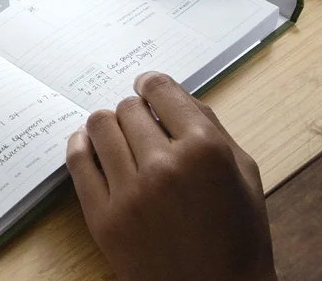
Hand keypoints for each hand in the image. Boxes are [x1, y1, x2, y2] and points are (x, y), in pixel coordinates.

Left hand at [66, 72, 275, 280]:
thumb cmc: (237, 237)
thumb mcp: (244, 173)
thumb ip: (212, 127)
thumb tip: (177, 96)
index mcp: (205, 150)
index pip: (161, 90)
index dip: (152, 85)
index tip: (147, 88)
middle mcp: (164, 166)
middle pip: (128, 108)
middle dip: (136, 111)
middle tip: (142, 124)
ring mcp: (130, 193)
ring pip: (100, 126)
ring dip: (109, 125)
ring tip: (118, 136)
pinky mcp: (103, 218)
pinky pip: (77, 162)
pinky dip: (81, 145)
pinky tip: (90, 145)